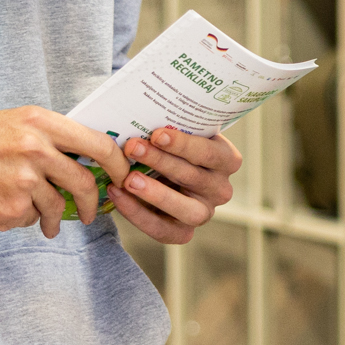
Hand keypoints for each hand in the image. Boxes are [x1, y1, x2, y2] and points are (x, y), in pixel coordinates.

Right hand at [0, 106, 115, 236]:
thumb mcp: (7, 126)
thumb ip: (46, 138)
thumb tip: (86, 156)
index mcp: (36, 122)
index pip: (97, 143)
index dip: (117, 164)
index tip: (122, 176)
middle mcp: (33, 148)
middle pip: (85, 181)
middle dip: (93, 202)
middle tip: (91, 211)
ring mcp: (22, 180)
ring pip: (59, 205)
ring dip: (55, 218)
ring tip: (45, 221)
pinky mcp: (9, 210)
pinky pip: (32, 219)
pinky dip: (26, 219)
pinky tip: (4, 210)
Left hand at [109, 126, 239, 246]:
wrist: (162, 174)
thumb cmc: (170, 147)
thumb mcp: (178, 135)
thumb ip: (169, 128)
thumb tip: (142, 112)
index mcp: (226, 160)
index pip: (209, 153)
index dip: (183, 144)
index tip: (157, 134)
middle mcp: (221, 189)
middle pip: (193, 177)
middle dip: (160, 162)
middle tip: (132, 148)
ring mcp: (204, 213)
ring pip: (185, 209)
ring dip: (154, 193)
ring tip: (128, 179)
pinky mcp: (184, 232)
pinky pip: (163, 230)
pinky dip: (138, 214)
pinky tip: (118, 195)